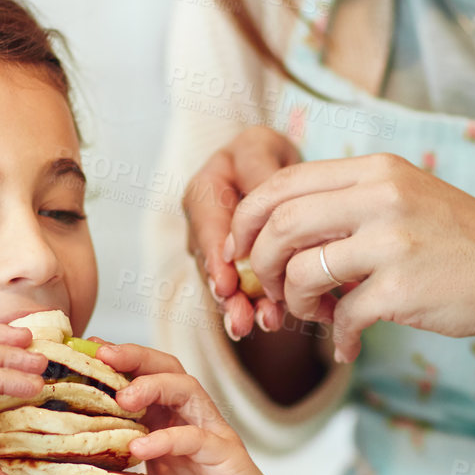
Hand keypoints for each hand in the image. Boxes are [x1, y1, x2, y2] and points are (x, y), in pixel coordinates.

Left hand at [61, 340, 305, 474]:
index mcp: (167, 433)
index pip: (141, 385)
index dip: (113, 369)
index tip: (80, 358)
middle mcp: (190, 426)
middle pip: (165, 371)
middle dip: (133, 357)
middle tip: (100, 354)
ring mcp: (211, 437)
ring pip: (186, 389)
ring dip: (152, 385)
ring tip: (122, 397)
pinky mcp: (229, 456)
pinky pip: (198, 436)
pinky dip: (169, 437)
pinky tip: (143, 447)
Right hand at [183, 125, 301, 340]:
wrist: (268, 168)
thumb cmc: (263, 156)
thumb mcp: (260, 150)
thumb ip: (260, 175)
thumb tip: (265, 205)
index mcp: (203, 192)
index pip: (206, 226)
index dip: (215, 258)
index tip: (226, 285)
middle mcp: (204, 226)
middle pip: (213, 264)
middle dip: (228, 296)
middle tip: (241, 319)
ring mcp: (217, 251)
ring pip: (228, 283)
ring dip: (244, 308)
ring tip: (264, 324)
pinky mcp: (235, 269)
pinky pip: (243, 290)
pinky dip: (258, 307)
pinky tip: (271, 322)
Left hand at [228, 153, 474, 363]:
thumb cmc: (463, 245)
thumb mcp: (406, 199)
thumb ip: (348, 204)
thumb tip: (278, 231)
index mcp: (375, 170)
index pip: (282, 182)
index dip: (247, 219)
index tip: (239, 251)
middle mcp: (381, 196)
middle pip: (280, 224)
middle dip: (258, 265)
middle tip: (269, 293)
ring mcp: (392, 241)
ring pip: (300, 271)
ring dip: (292, 304)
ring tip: (314, 317)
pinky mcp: (403, 288)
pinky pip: (341, 316)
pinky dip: (336, 338)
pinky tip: (347, 347)